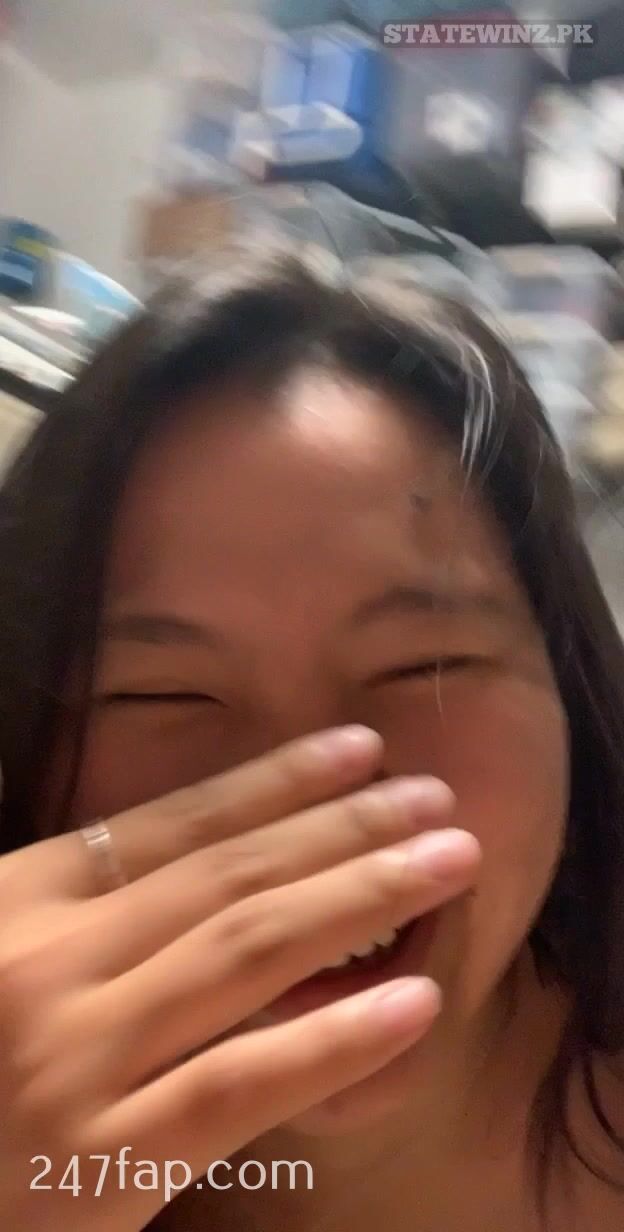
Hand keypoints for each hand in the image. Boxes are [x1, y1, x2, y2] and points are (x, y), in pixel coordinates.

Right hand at [0, 727, 479, 1230]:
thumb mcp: (9, 953)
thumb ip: (92, 911)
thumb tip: (232, 859)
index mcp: (21, 900)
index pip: (171, 824)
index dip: (274, 781)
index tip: (359, 749)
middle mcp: (49, 961)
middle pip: (226, 876)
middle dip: (342, 828)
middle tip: (435, 796)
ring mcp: (73, 1059)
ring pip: (244, 952)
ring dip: (361, 895)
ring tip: (449, 861)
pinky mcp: (99, 1164)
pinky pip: (236, 1085)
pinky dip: (332, 1041)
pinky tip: (414, 1005)